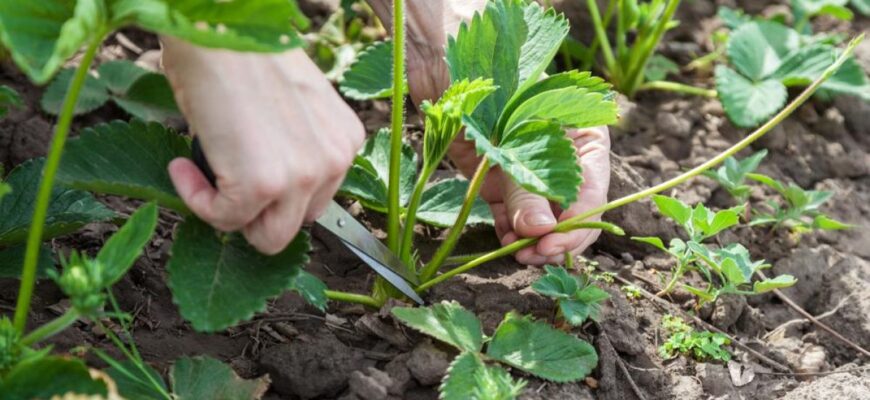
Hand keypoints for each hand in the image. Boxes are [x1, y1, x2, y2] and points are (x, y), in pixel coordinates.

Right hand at [161, 37, 364, 254]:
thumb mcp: (288, 107)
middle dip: (259, 210)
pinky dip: (197, 200)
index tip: (244, 175)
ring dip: (231, 213)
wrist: (218, 23)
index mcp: (344, 141)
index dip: (277, 195)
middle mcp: (334, 160)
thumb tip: (263, 187)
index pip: (316, 199)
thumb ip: (291, 146)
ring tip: (204, 170)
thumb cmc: (242, 51)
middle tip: (224, 178)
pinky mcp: (264, 184)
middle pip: (298, 223)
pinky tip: (182, 166)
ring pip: (269, 236)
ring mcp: (303, 175)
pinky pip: (225, 220)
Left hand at [369, 0, 612, 263]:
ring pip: (541, 219)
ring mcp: (527, 168)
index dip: (578, 224)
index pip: (593, 192)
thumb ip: (526, 183)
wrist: (443, 50)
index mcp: (582, 135)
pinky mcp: (497, 176)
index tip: (554, 245)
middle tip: (535, 257)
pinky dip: (509, 232)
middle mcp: (559, 156)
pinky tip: (504, 243)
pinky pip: (510, 214)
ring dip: (532, 241)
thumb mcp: (513, 133)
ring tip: (517, 254)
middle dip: (556, 238)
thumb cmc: (490, 74)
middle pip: (570, 211)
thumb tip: (540, 231)